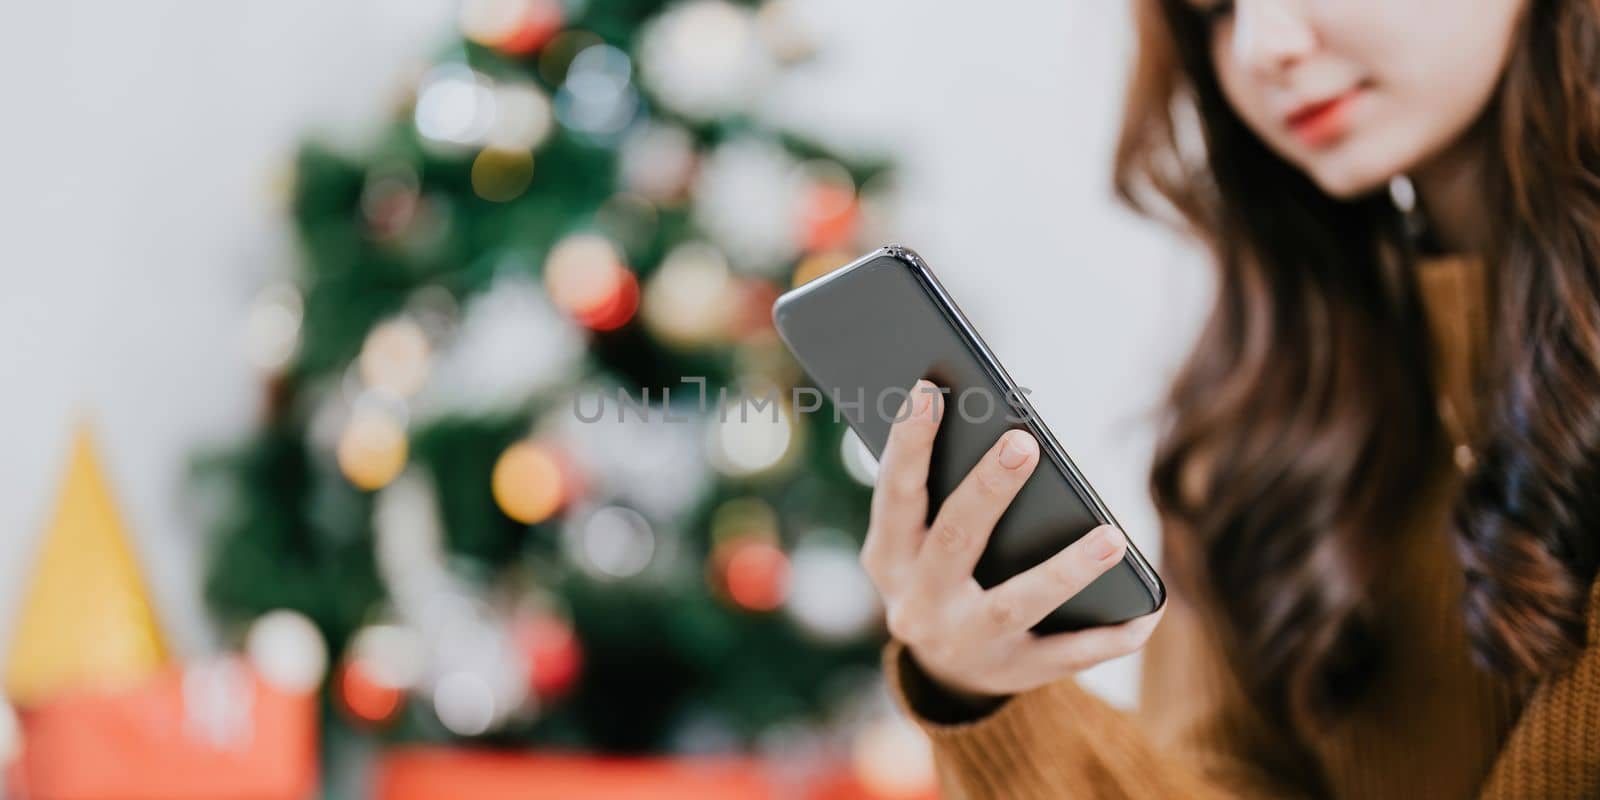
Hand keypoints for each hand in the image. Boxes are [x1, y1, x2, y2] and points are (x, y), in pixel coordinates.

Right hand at [860, 379, 1165, 700]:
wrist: (943, 673)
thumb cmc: (938, 570)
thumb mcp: (917, 538)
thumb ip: (940, 490)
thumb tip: (996, 423)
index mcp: (889, 557)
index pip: (897, 494)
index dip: (910, 444)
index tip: (930, 389)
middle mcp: (919, 603)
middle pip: (955, 542)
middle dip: (988, 491)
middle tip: (1023, 442)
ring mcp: (967, 642)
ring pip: (1016, 604)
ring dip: (1065, 570)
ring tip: (1113, 536)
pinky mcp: (1013, 672)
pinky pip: (1067, 654)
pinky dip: (1110, 635)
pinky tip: (1149, 609)